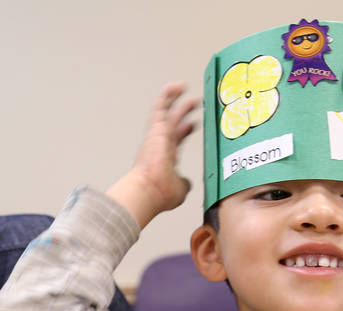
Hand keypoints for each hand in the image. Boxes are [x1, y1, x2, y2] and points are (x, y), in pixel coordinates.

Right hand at [107, 82, 198, 228]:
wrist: (149, 188)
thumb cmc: (159, 192)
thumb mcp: (180, 189)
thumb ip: (184, 183)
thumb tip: (187, 183)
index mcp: (166, 157)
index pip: (176, 139)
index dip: (185, 130)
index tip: (193, 123)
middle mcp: (160, 144)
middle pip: (173, 123)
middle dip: (183, 112)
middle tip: (193, 102)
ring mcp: (157, 135)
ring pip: (166, 112)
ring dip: (175, 99)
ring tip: (184, 87)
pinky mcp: (156, 128)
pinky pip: (161, 106)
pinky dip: (168, 95)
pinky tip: (177, 85)